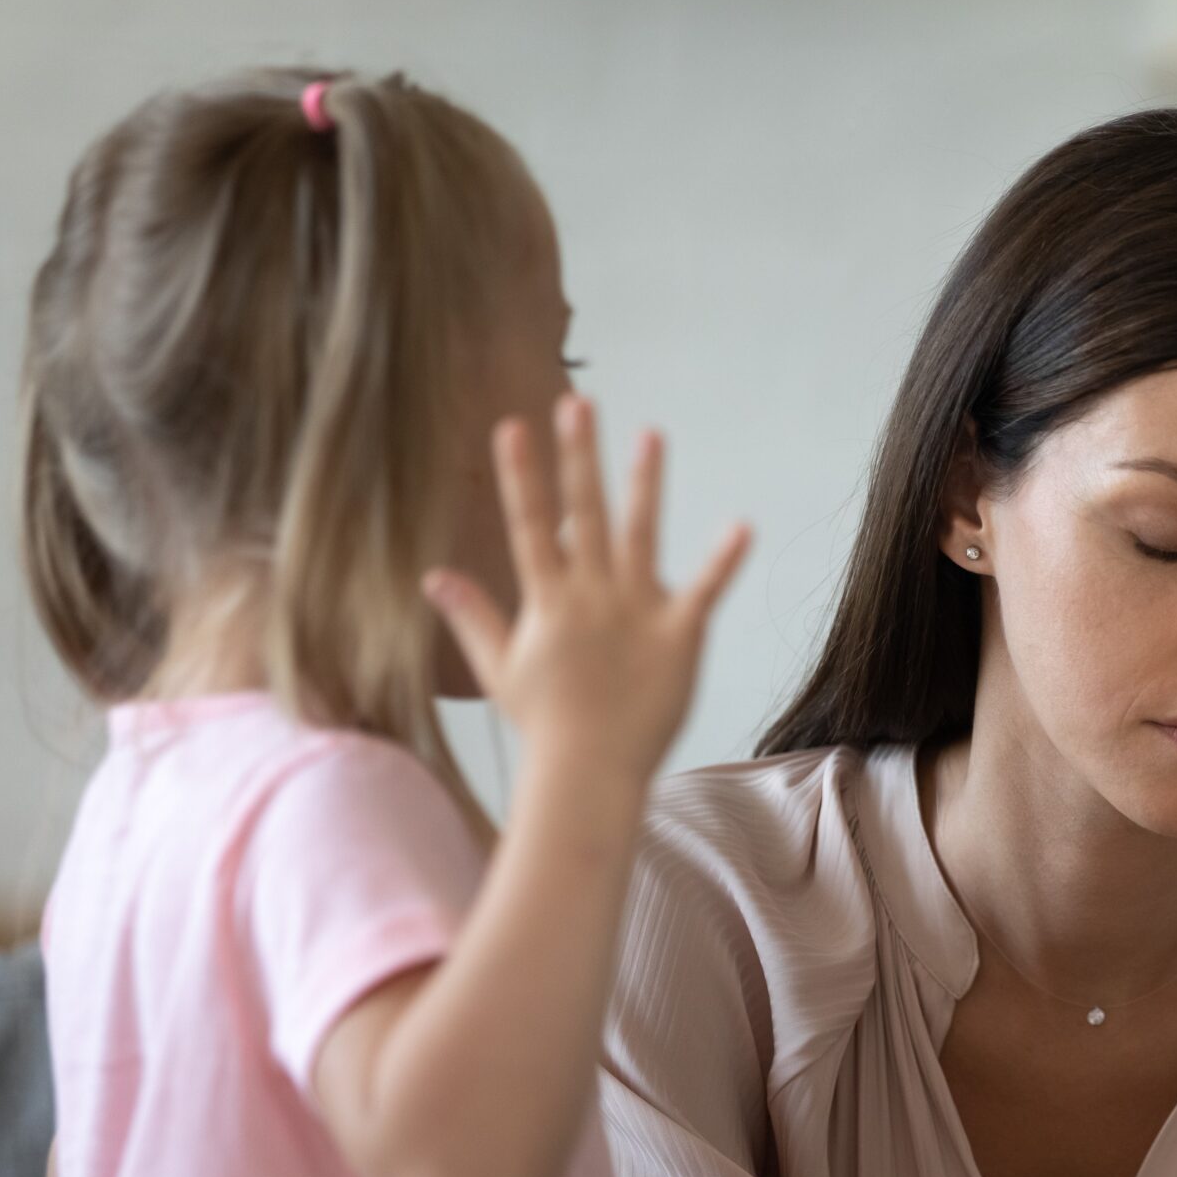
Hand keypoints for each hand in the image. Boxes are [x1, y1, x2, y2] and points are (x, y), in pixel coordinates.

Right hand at [424, 393, 750, 782]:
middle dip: (579, 457)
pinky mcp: (678, 635)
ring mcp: (635, 612)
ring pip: (641, 536)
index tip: (514, 425)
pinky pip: (704, 590)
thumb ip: (472, 615)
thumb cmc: (546, 726)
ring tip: (650, 435)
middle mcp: (590, 596)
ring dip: (644, 485)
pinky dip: (724, 561)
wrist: (589, 774)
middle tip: (578, 402)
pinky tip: (743, 526)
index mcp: (549, 601)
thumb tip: (432, 577)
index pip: (529, 525)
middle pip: (584, 515)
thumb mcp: (499, 667)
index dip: (522, 475)